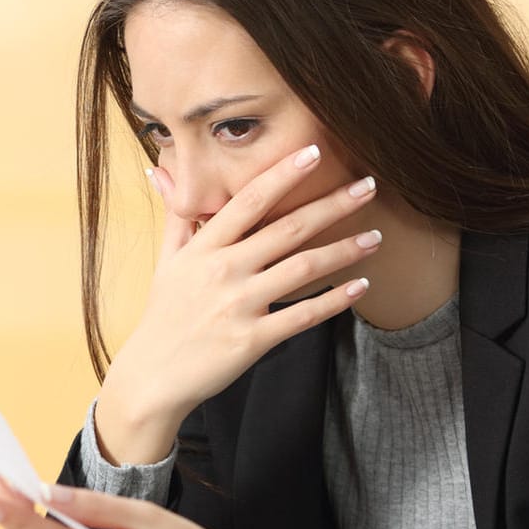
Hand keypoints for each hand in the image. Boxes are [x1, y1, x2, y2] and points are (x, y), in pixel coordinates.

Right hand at [96, 144, 378, 462]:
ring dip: (344, 250)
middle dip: (332, 205)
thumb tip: (158, 169)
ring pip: (302, 269)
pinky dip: (335, 300)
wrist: (153, 377)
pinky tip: (360, 286)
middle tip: (369, 185)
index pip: (248, 201)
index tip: (314, 152)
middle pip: (287, 229)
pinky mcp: (252, 339)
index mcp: (203, 249)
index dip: (282, 174)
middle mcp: (222, 271)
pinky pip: (303, 316)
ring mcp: (239, 305)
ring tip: (375, 237)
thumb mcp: (165, 263)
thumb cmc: (163, 317)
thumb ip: (176, 217)